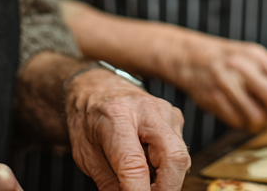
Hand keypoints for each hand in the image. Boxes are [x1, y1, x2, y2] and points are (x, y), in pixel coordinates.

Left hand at [66, 68, 189, 190]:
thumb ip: (108, 182)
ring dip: (165, 180)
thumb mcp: (86, 154)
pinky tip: (148, 168)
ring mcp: (166, 112)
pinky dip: (166, 168)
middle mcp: (148, 110)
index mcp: (116, 115)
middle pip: (174, 157)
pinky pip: (179, 152)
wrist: (96, 86)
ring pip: (181, 157)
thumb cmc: (88, 116)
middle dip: (167, 189)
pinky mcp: (175, 117)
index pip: (134, 164)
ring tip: (142, 182)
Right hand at [163, 30, 266, 135]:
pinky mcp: (212, 98)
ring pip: (256, 116)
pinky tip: (239, 114)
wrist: (188, 55)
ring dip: (262, 125)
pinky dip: (243, 124)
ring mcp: (226, 82)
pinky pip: (236, 122)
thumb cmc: (226, 60)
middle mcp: (244, 67)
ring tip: (258, 118)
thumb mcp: (252, 59)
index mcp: (258, 57)